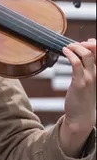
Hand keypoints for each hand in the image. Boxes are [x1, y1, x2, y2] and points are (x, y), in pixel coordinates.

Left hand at [59, 39, 95, 156]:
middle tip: (75, 44)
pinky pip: (77, 64)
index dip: (94, 44)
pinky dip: (70, 55)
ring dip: (77, 47)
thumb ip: (87, 72)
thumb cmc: (82, 100)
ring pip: (87, 55)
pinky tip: (64, 52)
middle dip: (86, 44)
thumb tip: (80, 59)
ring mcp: (90, 78)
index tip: (85, 42)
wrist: (81, 117)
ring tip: (68, 47)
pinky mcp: (80, 82)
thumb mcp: (88, 84)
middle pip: (96, 51)